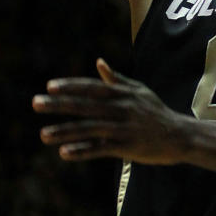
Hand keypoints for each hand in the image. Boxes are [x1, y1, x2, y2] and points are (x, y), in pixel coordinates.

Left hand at [33, 59, 189, 164]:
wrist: (179, 136)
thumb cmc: (156, 112)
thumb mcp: (139, 91)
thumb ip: (117, 79)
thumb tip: (98, 62)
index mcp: (123, 94)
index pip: (91, 87)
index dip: (70, 86)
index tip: (49, 86)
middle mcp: (121, 108)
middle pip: (85, 105)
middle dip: (59, 104)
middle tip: (36, 103)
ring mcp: (123, 128)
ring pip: (89, 129)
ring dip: (65, 131)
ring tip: (43, 134)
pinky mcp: (126, 147)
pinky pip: (100, 149)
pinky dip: (83, 150)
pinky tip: (64, 153)